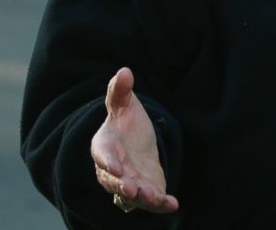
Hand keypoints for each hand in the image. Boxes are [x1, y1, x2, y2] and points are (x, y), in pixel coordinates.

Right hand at [90, 67, 179, 213]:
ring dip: (140, 199)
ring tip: (152, 197)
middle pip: (114, 181)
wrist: (137, 143)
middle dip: (122, 186)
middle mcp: (114, 170)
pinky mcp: (147, 190)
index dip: (108, 162)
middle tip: (132, 189)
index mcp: (104, 146)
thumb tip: (124, 71)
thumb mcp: (124, 105)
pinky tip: (173, 203)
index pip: (102, 155)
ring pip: (130, 197)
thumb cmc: (126, 124)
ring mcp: (130, 183)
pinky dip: (161, 205)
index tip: (116, 166)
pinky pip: (152, 202)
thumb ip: (120, 91)